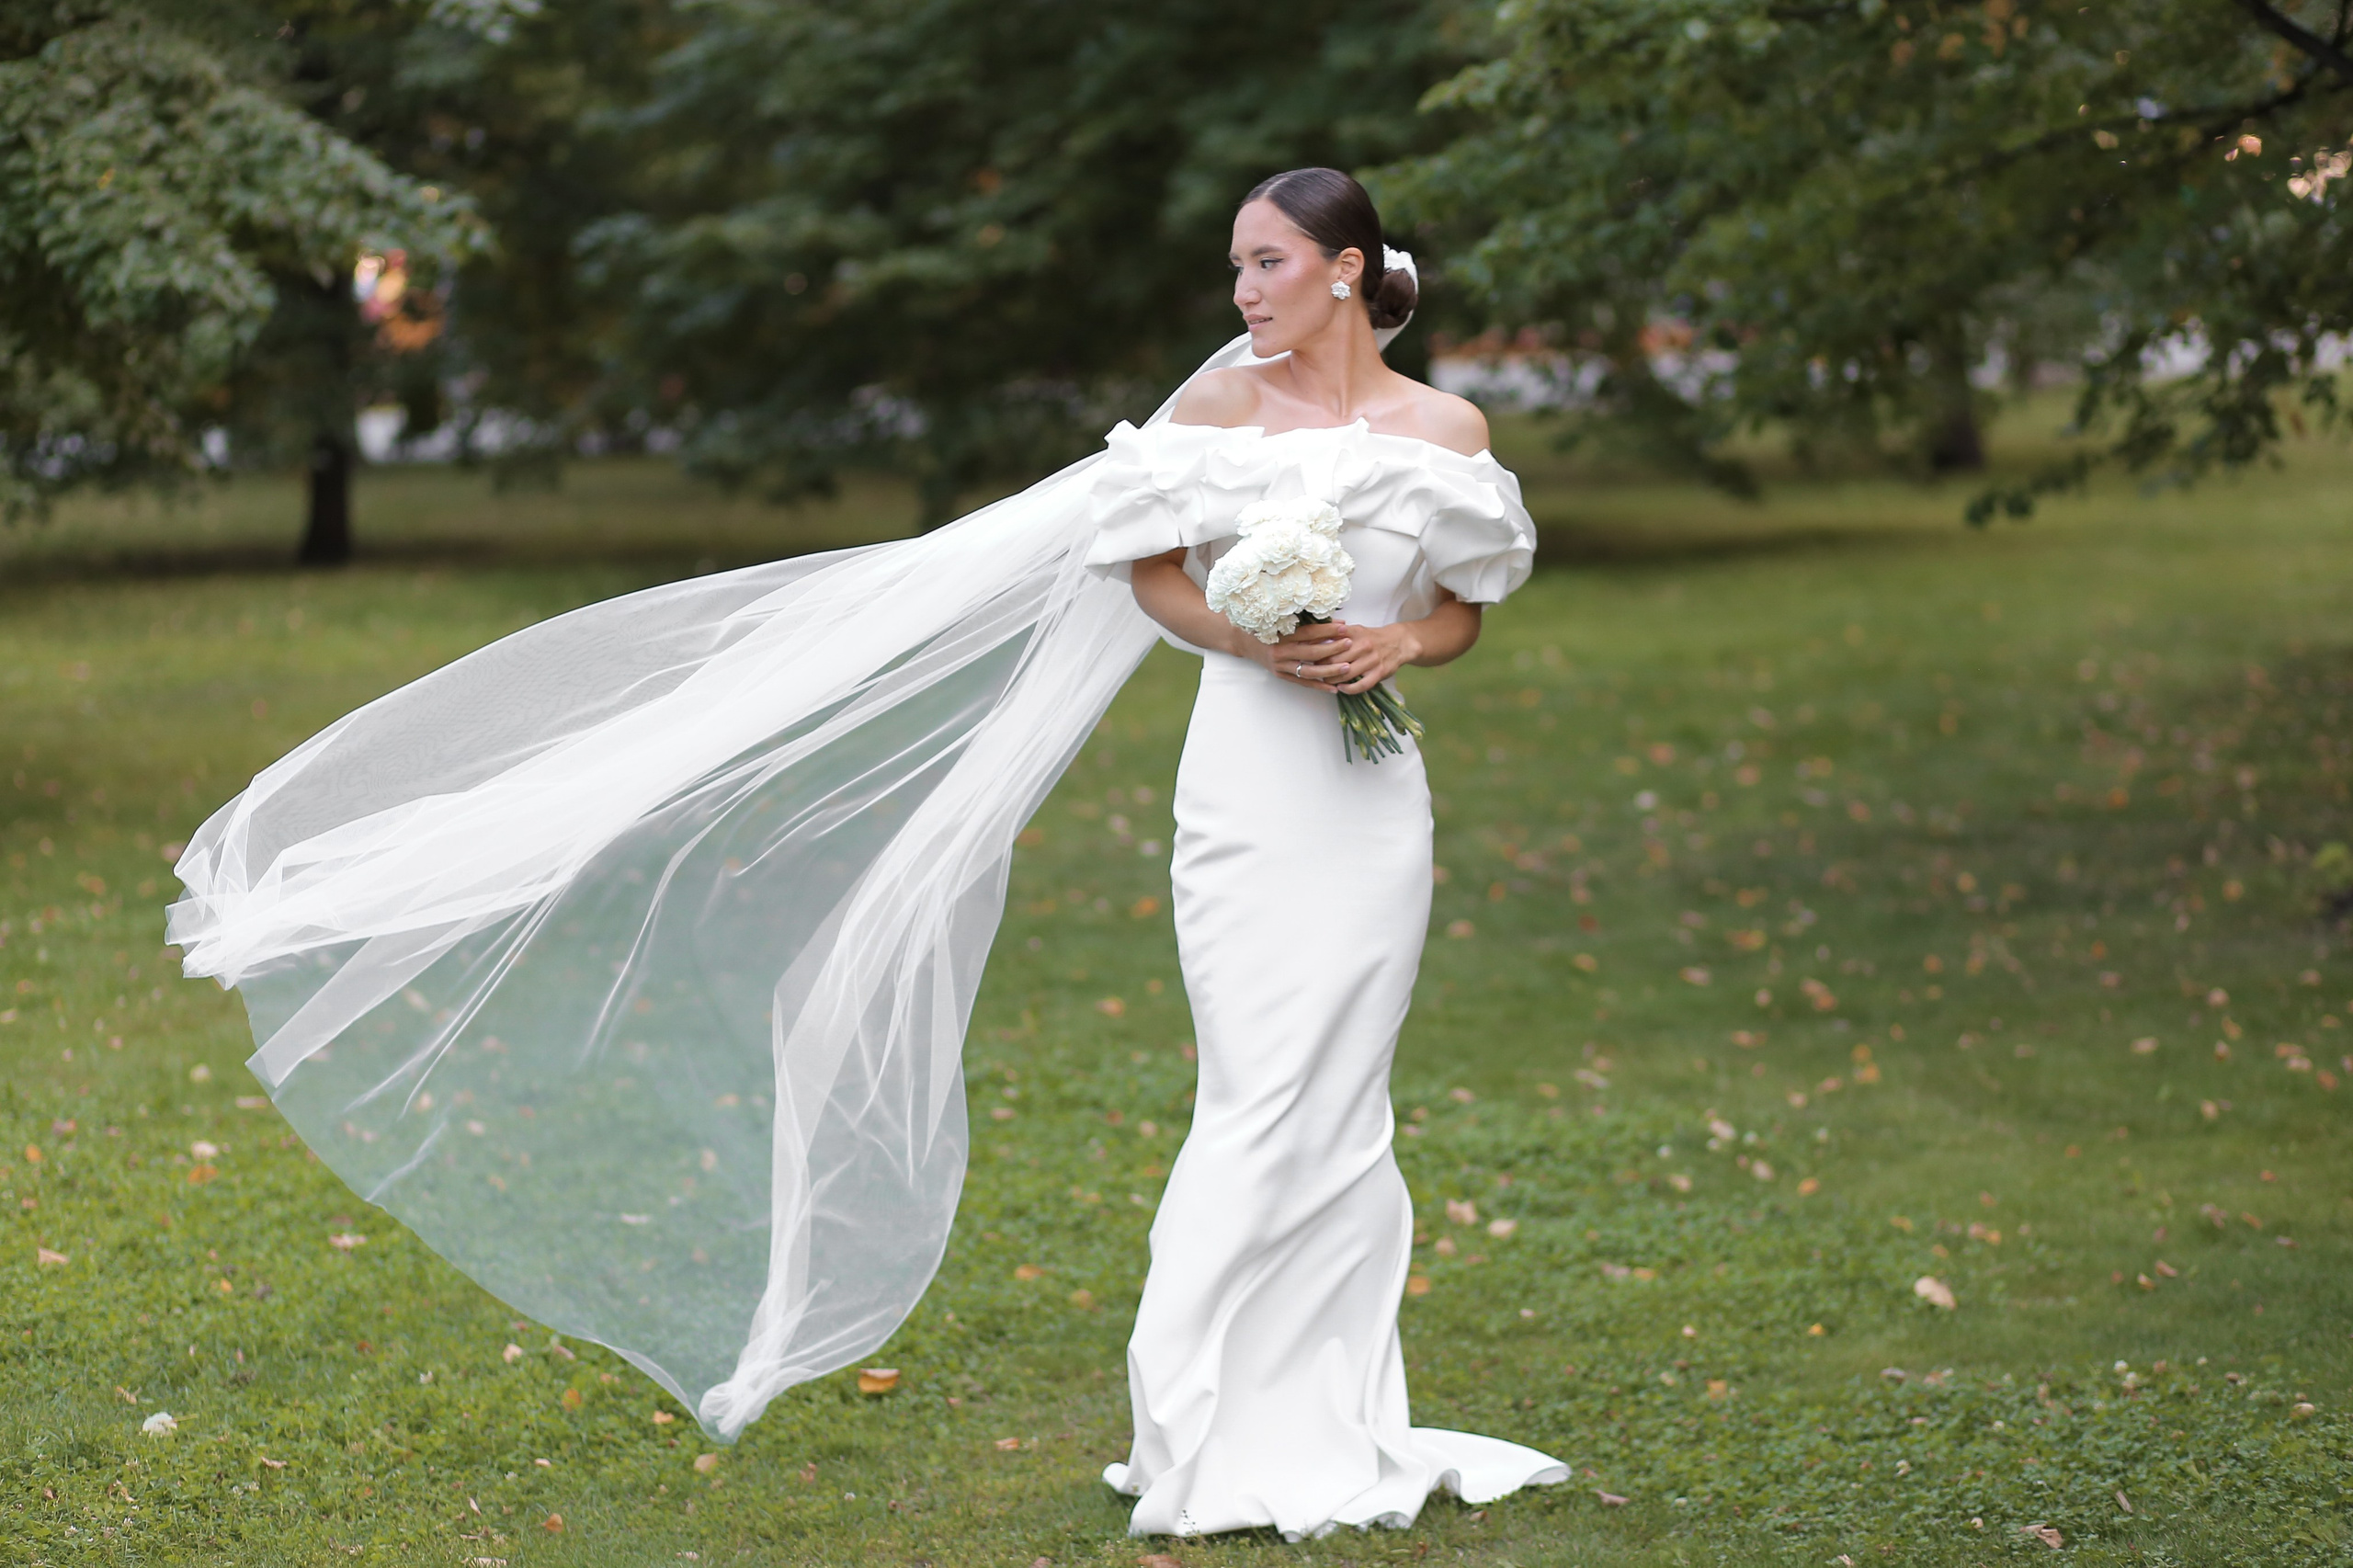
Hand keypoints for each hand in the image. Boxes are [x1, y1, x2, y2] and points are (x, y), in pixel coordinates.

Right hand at [1254, 621, 1354, 687]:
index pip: (1309, 633)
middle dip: (1333, 648)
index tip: (1344, 628)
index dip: (1327, 630)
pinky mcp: (1280, 675)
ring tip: (1346, 668)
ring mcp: (1280, 666)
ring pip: (1308, 671)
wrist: (1244, 641)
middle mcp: (1280, 651)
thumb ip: (1307, 622)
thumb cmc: (1265, 627)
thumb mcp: (1282, 620)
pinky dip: (1318, 685)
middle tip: (1349, 644)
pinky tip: (1333, 687)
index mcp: (1281, 635)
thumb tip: (1336, 622)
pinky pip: (1302, 682)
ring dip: (1329, 670)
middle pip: (1311, 652)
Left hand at [1291, 619, 1420, 694]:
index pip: (1329, 642)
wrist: (1399, 642)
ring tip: (1326, 681)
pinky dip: (1349, 689)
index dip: (1316, 651)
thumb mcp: (1355, 630)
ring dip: (1333, 679)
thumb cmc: (1371, 637)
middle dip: (1322, 667)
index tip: (1307, 656)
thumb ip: (1336, 634)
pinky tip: (1342, 689)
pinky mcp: (1379, 672)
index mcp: (1354, 633)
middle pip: (1335, 659)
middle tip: (1314, 671)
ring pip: (1346, 673)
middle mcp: (1363, 645)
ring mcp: (1372, 660)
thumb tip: (1312, 636)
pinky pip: (1361, 684)